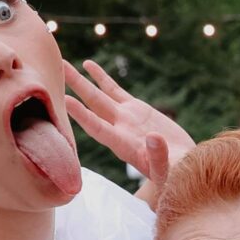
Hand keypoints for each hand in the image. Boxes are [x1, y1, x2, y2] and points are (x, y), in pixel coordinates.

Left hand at [63, 60, 194, 187]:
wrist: (183, 167)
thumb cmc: (177, 176)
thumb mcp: (170, 172)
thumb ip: (160, 157)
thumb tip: (153, 137)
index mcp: (125, 146)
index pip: (99, 129)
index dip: (83, 116)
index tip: (66, 101)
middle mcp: (120, 130)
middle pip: (92, 106)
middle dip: (75, 89)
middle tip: (56, 70)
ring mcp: (126, 118)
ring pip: (99, 96)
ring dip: (81, 81)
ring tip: (64, 64)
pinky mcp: (136, 110)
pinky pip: (114, 90)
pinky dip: (102, 78)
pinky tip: (89, 65)